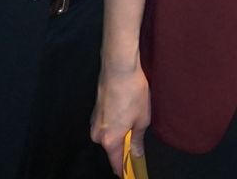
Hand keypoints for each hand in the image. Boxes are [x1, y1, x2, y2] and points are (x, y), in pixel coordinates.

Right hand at [90, 59, 150, 176]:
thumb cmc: (133, 93)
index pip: (115, 163)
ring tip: (133, 117)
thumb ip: (137, 140)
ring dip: (120, 132)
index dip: (124, 169)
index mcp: (109, 140)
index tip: (131, 172)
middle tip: (138, 138)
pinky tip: (126, 110)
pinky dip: (115, 123)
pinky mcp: (95, 111)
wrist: (119, 68)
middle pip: (111, 148)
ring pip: (108, 135)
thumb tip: (135, 155)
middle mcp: (97, 134)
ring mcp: (94, 122)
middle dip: (123, 146)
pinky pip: (106, 124)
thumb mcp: (141, 119)